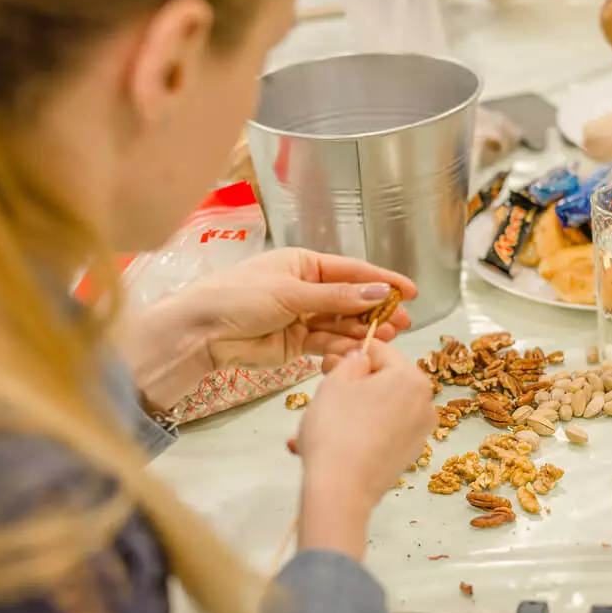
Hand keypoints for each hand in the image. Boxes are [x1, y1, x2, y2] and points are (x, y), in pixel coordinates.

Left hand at [117, 248, 416, 410]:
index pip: (351, 271)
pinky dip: (344, 346)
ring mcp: (302, 317)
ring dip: (364, 330)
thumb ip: (336, 297)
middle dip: (377, 310)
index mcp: (303, 264)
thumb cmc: (239, 297)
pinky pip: (327, 342)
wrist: (201, 332)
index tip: (410, 291)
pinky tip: (362, 348)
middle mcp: (306, 288)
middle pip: (350, 299)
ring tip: (389, 337)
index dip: (382, 281)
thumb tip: (379, 294)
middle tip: (405, 322)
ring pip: (342, 323)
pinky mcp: (296, 344)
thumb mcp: (290, 292)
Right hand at [295, 342, 437, 559]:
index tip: (329, 360)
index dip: (353, 353)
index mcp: (411, 379)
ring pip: (384, 407)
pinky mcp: (410, 455)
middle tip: (326, 388)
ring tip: (325, 419)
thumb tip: (360, 358)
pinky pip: (385, 431)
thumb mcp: (335, 383)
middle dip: (356, 383)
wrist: (341, 490)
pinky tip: (337, 440)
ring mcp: (420, 432)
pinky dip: (364, 431)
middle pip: (386, 380)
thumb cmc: (335, 429)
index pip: (381, 351)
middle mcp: (425, 403)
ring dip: (356, 408)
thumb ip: (350, 362)